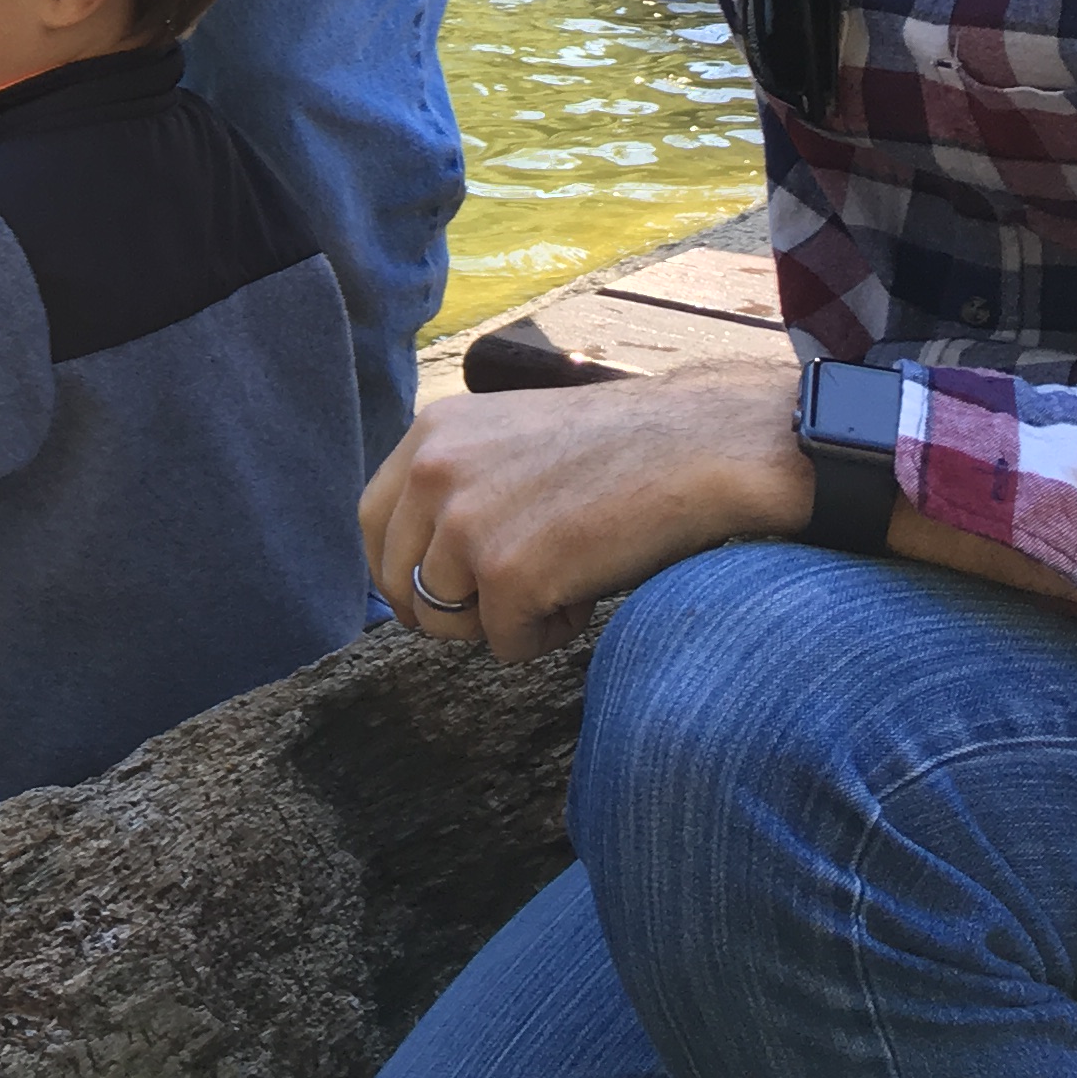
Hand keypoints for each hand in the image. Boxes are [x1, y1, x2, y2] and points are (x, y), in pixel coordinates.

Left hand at [361, 373, 811, 661]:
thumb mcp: (510, 442)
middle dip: (451, 611)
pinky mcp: (507, 574)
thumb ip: (457, 484)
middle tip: (513, 601)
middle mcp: (434, 472)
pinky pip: (502, 645)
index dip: (403, 571)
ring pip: (446, 621)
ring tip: (562, 582)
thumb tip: (417, 567)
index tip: (444, 591)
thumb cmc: (620, 451)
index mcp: (431, 433)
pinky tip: (585, 596)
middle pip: (399, 584)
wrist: (703, 447)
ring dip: (502, 622)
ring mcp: (466, 523)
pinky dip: (544, 638)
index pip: (373, 525)